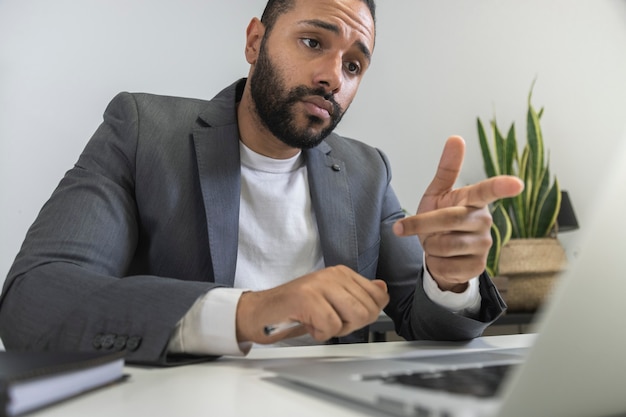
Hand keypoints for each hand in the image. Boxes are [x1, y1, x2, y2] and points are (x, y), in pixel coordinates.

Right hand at [235, 265, 388, 343]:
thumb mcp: (332, 300)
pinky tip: (307, 324)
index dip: (364, 316)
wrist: (261, 313)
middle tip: (328, 321)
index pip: (377, 297)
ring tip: (319, 321)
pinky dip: (320, 333)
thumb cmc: (296, 309)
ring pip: (355, 316)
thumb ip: (358, 295)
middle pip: (368, 310)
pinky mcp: (308, 298)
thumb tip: (382, 289)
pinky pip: (332, 326)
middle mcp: (333, 274)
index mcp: (341, 273)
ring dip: (337, 329)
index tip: (343, 315)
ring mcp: (320, 284)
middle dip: (351, 325)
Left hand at [393, 136, 523, 291]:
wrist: (438, 253)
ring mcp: (484, 245)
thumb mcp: (437, 193)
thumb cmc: (439, 218)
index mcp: (474, 200)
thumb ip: (447, 169)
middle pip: (450, 219)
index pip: (488, 191)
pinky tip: (440, 258)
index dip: (501, 187)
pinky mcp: (477, 266)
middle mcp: (483, 221)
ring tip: (432, 242)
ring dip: (429, 245)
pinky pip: (446, 265)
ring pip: (445, 245)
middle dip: (422, 224)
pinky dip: (434, 262)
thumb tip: (455, 138)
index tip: (516, 184)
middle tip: (405, 227)